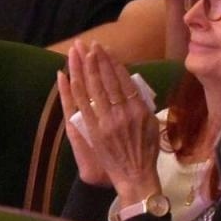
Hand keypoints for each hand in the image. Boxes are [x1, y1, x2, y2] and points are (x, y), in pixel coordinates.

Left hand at [60, 40, 159, 200]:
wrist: (136, 176)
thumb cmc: (147, 151)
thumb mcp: (152, 124)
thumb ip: (142, 104)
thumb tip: (133, 86)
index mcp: (139, 109)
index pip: (123, 79)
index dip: (112, 62)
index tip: (105, 49)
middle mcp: (123, 113)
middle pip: (107, 80)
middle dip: (96, 60)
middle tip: (89, 44)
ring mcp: (107, 121)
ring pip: (93, 89)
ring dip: (84, 69)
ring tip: (78, 53)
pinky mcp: (93, 131)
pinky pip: (81, 106)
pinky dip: (74, 90)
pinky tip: (68, 76)